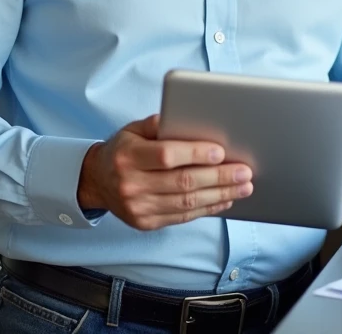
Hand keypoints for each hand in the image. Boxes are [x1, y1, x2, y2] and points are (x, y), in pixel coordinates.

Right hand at [76, 114, 253, 230]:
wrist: (97, 181)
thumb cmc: (122, 150)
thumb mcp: (133, 129)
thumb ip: (159, 124)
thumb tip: (189, 119)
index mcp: (128, 156)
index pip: (167, 156)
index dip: (195, 154)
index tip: (220, 152)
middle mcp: (131, 184)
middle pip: (183, 182)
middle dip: (218, 177)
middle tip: (244, 171)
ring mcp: (138, 208)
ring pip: (187, 203)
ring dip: (220, 195)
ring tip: (243, 187)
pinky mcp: (146, 223)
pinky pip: (183, 217)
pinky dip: (208, 209)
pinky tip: (225, 200)